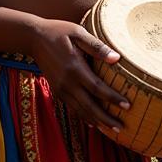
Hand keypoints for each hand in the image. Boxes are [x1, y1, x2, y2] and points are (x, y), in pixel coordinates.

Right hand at [29, 18, 129, 132]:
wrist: (34, 38)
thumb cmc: (58, 31)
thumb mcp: (78, 32)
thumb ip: (96, 46)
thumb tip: (116, 58)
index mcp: (74, 68)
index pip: (97, 88)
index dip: (112, 98)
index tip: (127, 105)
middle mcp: (67, 82)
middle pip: (89, 106)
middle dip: (106, 118)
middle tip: (121, 128)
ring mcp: (60, 88)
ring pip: (80, 110)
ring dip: (96, 121)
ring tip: (111, 130)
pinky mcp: (56, 90)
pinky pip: (72, 107)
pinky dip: (83, 116)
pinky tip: (93, 122)